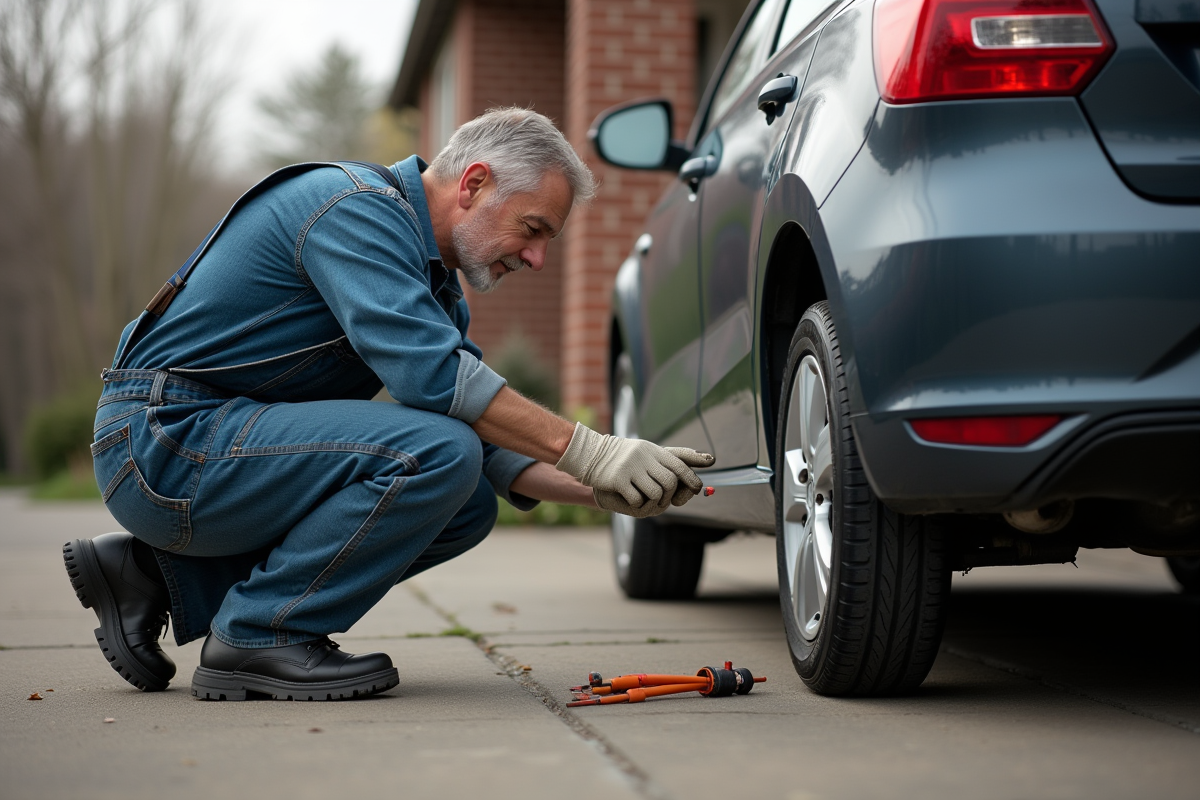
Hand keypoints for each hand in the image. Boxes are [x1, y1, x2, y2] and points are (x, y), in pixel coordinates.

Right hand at [555, 423, 713, 514]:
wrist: (592, 454)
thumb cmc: (624, 456)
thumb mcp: (647, 451)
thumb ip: (670, 458)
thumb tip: (708, 460)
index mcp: (653, 450)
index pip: (680, 465)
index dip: (691, 479)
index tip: (697, 489)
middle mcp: (644, 457)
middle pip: (670, 482)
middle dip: (671, 495)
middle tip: (664, 500)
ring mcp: (631, 468)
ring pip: (656, 493)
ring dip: (654, 502)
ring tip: (646, 499)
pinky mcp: (618, 479)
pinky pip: (637, 499)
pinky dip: (637, 504)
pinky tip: (630, 499)